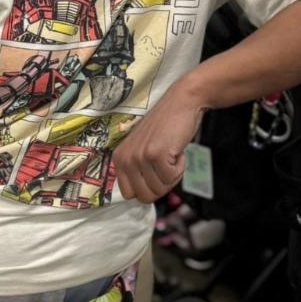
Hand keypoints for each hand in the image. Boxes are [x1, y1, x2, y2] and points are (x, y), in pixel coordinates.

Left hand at [112, 82, 204, 203]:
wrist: (181, 102)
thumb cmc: (166, 128)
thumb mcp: (143, 150)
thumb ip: (137, 171)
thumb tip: (142, 198)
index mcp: (119, 159)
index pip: (130, 195)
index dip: (148, 189)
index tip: (156, 173)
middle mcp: (125, 159)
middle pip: (145, 196)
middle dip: (162, 185)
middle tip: (167, 164)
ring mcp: (140, 157)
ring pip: (160, 189)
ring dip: (173, 175)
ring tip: (171, 154)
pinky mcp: (156, 154)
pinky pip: (172, 178)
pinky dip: (181, 167)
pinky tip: (177, 151)